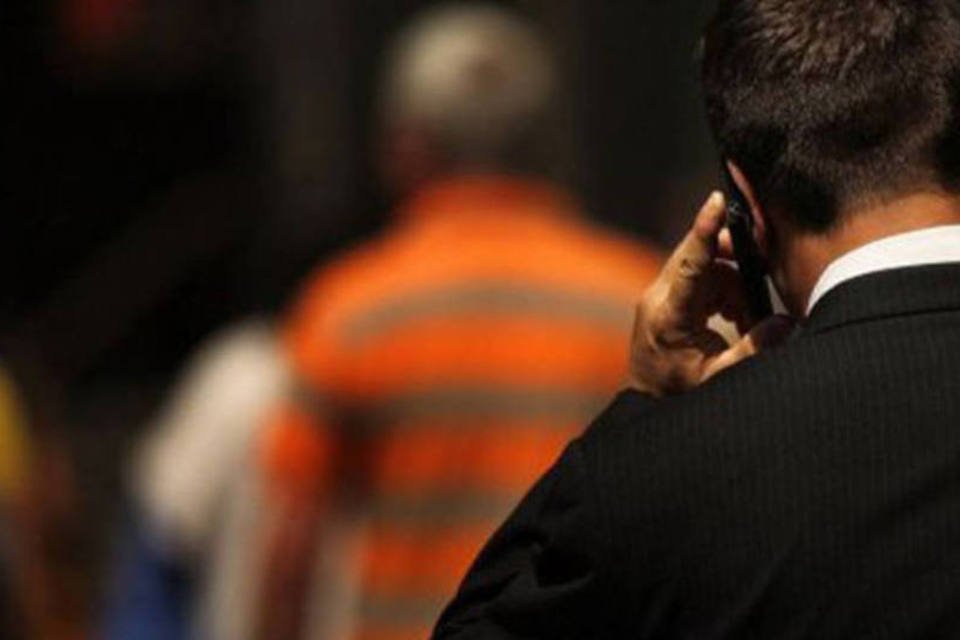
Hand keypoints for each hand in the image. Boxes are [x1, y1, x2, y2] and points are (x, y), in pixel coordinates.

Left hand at [630, 191, 793, 396]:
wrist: (646, 400)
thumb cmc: (677, 393)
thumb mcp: (717, 377)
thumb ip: (751, 349)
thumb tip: (784, 323)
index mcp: (669, 316)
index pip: (689, 264)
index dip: (705, 230)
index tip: (716, 199)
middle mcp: (659, 298)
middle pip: (697, 254)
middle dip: (734, 255)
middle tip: (763, 270)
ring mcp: (661, 295)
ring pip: (705, 267)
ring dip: (734, 284)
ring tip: (746, 319)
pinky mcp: (667, 297)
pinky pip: (702, 278)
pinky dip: (726, 291)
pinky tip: (736, 318)